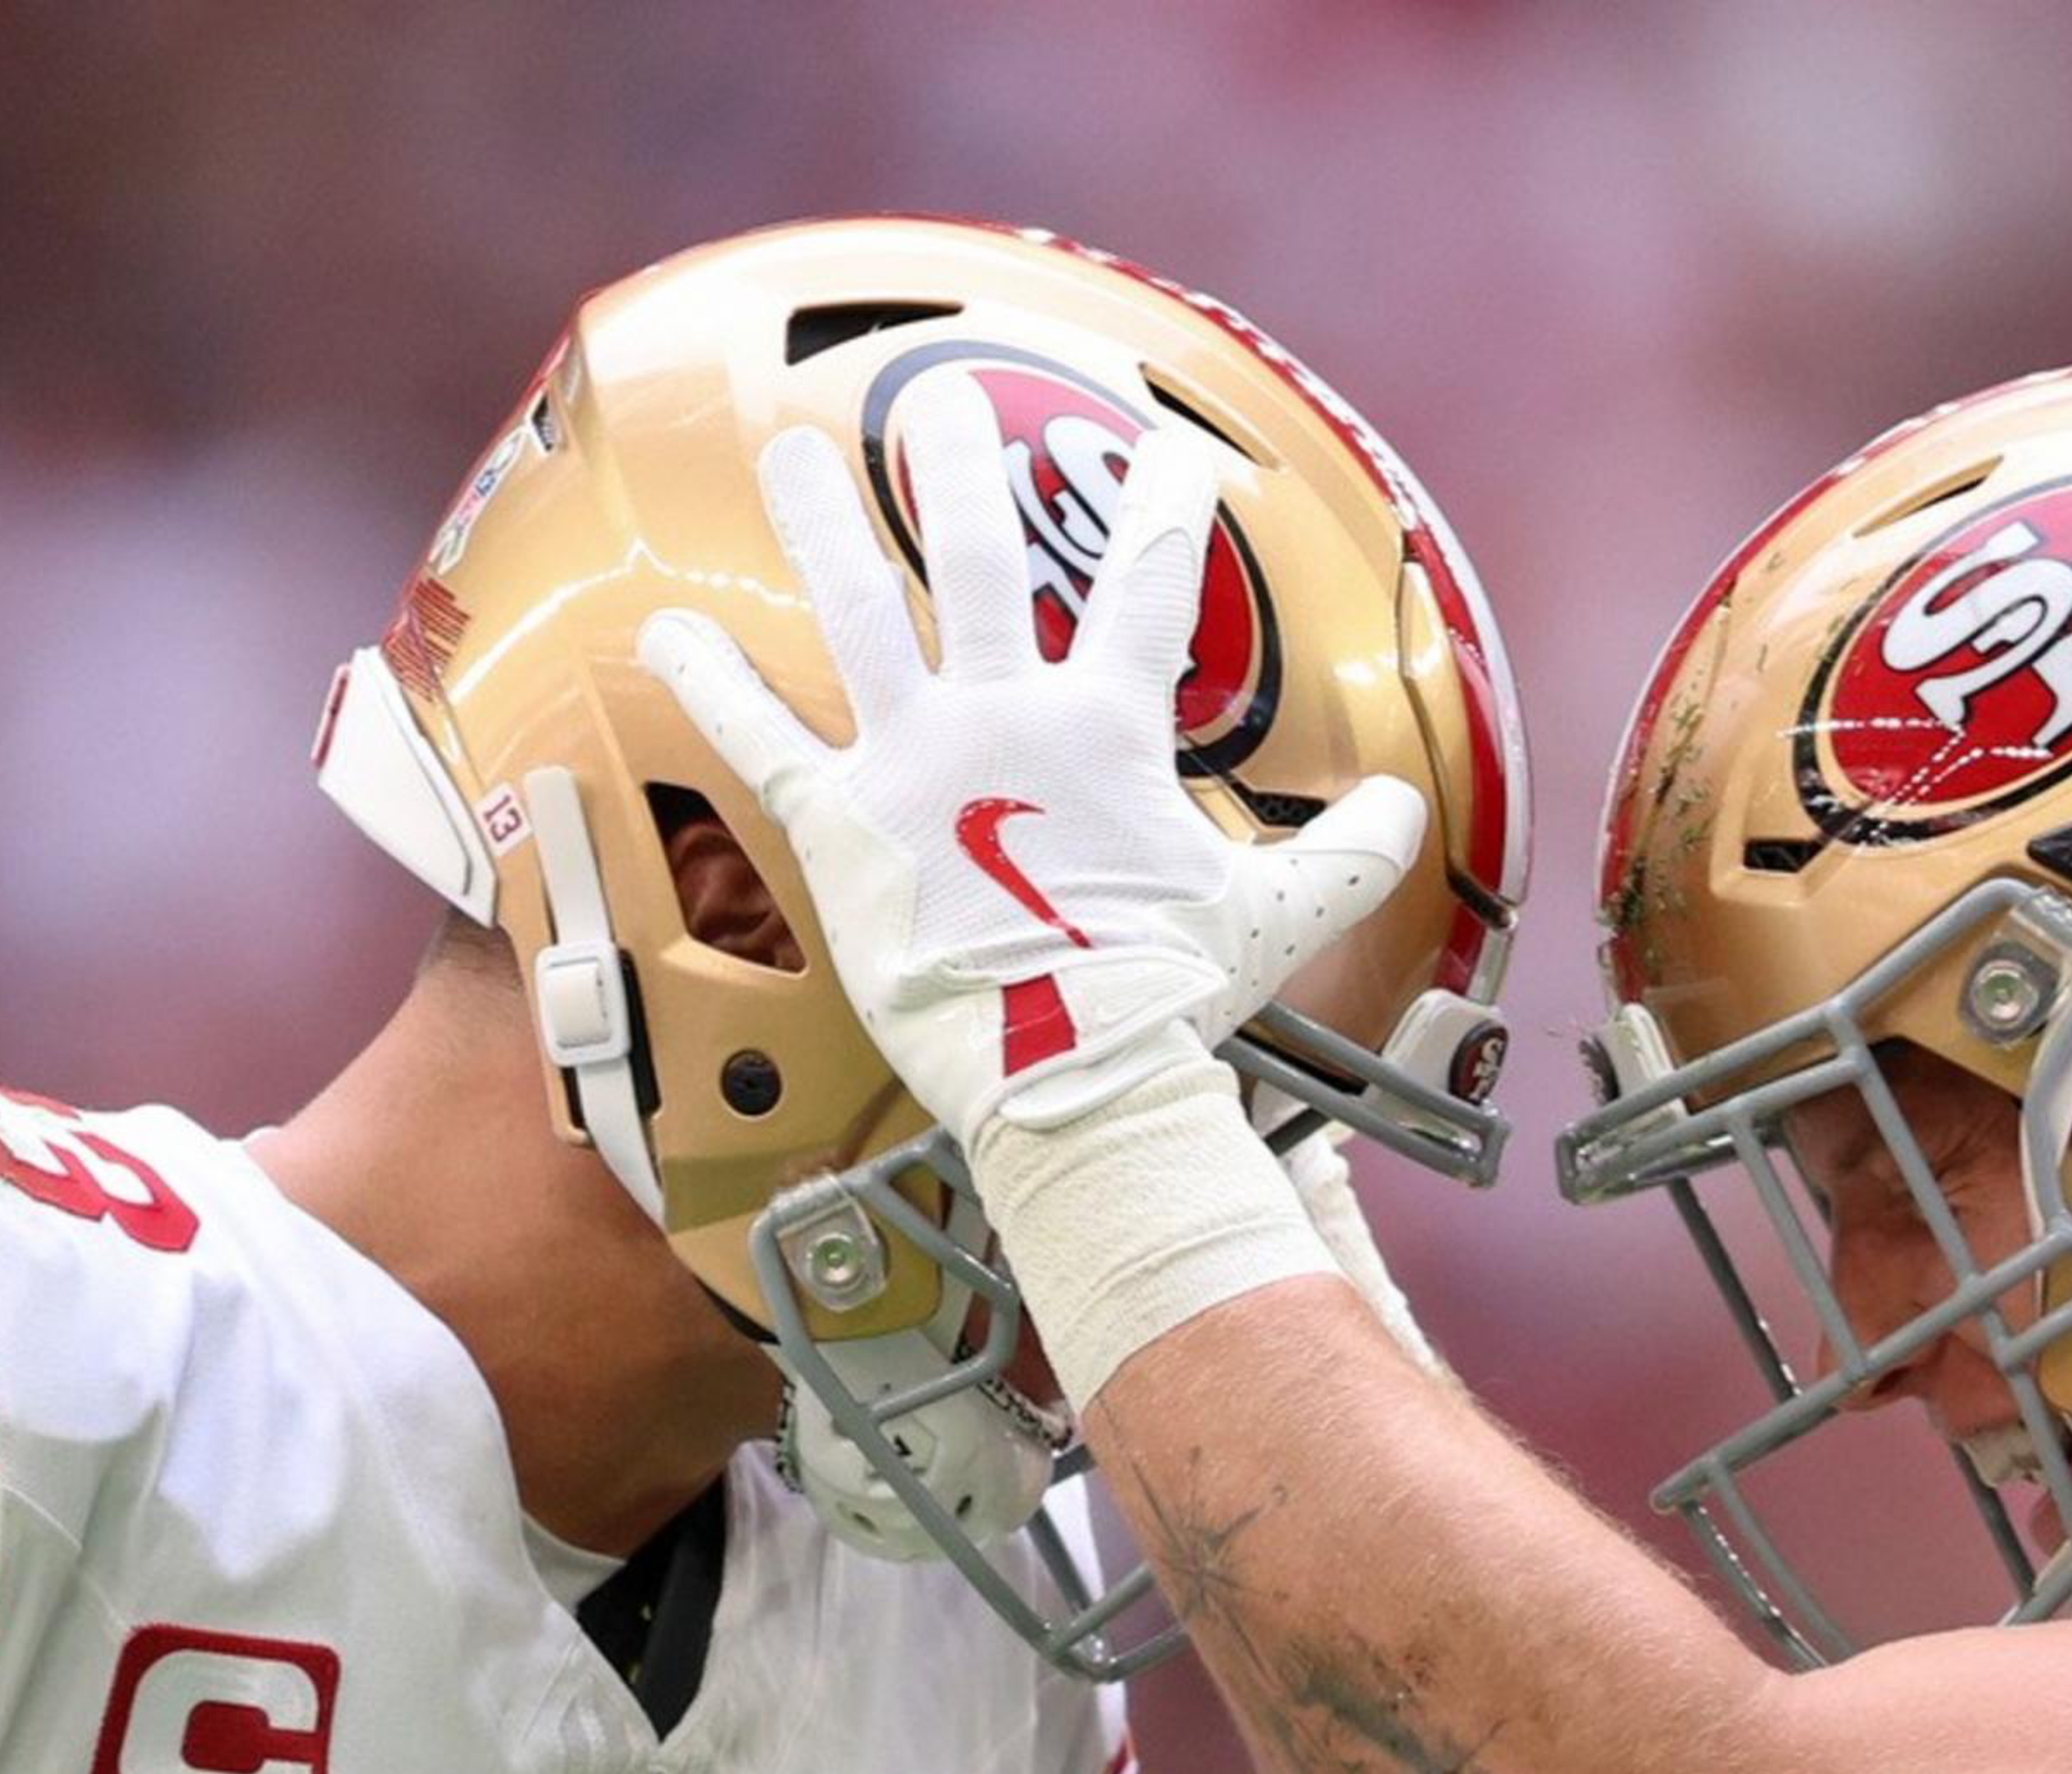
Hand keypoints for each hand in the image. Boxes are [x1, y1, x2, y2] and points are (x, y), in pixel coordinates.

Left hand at [641, 385, 1424, 1158]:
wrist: (1073, 1075)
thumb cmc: (1167, 1001)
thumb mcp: (1274, 921)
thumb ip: (1345, 856)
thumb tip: (1408, 817)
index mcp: (1106, 732)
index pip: (1151, 591)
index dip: (1170, 513)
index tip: (1173, 455)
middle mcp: (1003, 720)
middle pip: (987, 559)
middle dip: (965, 466)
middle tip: (944, 401)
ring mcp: (916, 764)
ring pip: (860, 612)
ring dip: (822, 523)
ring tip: (789, 454)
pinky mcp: (842, 829)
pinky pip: (764, 741)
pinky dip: (712, 683)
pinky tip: (663, 628)